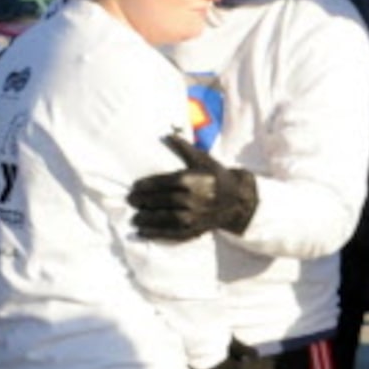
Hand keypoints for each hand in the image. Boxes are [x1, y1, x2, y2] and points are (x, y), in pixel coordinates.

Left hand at [129, 134, 258, 240]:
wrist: (238, 199)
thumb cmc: (217, 176)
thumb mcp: (203, 159)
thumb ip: (184, 148)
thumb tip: (168, 135)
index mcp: (191, 180)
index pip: (161, 183)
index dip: (145, 186)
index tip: (135, 187)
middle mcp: (191, 199)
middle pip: (161, 200)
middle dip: (143, 201)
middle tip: (131, 200)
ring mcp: (194, 216)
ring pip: (164, 218)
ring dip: (146, 218)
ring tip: (135, 217)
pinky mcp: (195, 229)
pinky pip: (172, 233)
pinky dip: (156, 233)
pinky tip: (143, 232)